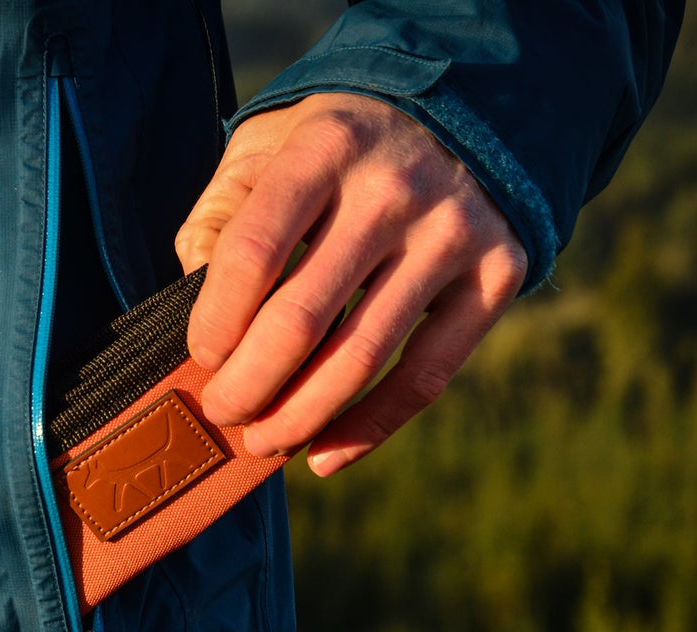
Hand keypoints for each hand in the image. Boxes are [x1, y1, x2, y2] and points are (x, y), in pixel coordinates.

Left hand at [175, 92, 527, 475]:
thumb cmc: (338, 147)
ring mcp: (452, 233)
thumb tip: (199, 308)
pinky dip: (369, 430)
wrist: (468, 109)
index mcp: (326, 145)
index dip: (216, 321)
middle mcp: (394, 188)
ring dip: (298, 418)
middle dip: (247, 385)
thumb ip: (223, 216)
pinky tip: (324, 458)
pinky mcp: (497, 275)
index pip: (253, 252)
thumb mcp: (269, 145)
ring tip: (260, 441)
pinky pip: (425, 377)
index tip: (200, 358)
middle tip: (221, 412)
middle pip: (301, 319)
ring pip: (360, 358)